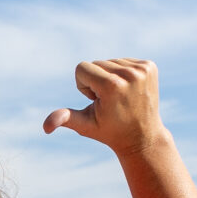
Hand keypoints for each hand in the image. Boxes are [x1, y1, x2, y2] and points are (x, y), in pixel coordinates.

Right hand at [43, 58, 168, 155]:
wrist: (143, 136)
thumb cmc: (110, 131)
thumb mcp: (85, 125)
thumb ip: (64, 118)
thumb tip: (46, 126)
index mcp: (112, 86)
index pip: (81, 68)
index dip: (83, 86)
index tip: (97, 101)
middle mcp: (129, 74)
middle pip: (96, 63)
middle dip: (96, 81)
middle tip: (109, 101)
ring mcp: (142, 70)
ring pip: (109, 62)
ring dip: (109, 77)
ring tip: (119, 96)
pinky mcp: (150, 66)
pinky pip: (124, 61)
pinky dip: (122, 74)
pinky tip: (129, 90)